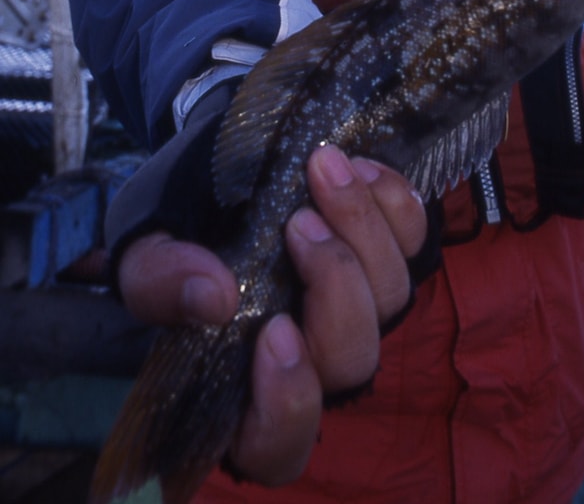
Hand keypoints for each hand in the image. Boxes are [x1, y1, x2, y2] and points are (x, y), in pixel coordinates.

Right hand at [117, 144, 426, 486]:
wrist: (202, 173)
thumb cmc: (169, 230)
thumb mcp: (143, 253)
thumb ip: (160, 281)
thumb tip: (214, 298)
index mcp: (241, 387)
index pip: (278, 444)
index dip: (289, 403)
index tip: (272, 331)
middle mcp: (311, 358)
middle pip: (352, 359)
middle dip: (336, 286)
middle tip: (298, 222)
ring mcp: (356, 306)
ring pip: (392, 296)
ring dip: (365, 229)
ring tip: (324, 170)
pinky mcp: (384, 251)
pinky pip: (413, 239)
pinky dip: (393, 201)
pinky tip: (356, 167)